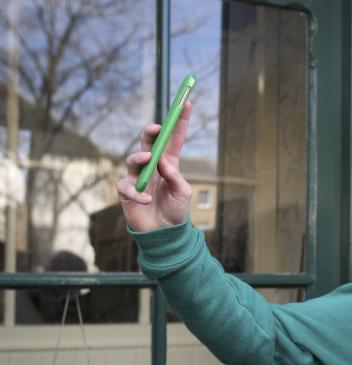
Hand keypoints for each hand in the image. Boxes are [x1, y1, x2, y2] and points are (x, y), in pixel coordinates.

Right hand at [115, 100, 192, 231]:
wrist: (164, 234)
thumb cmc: (176, 211)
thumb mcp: (183, 193)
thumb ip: (175, 177)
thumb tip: (163, 161)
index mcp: (170, 163)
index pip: (173, 138)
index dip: (179, 121)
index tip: (185, 103)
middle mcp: (153, 166)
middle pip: (149, 142)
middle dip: (151, 132)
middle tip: (156, 127)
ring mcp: (138, 177)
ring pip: (134, 160)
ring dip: (140, 158)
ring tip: (148, 161)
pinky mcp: (127, 192)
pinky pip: (127, 186)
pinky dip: (138, 193)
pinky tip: (147, 199)